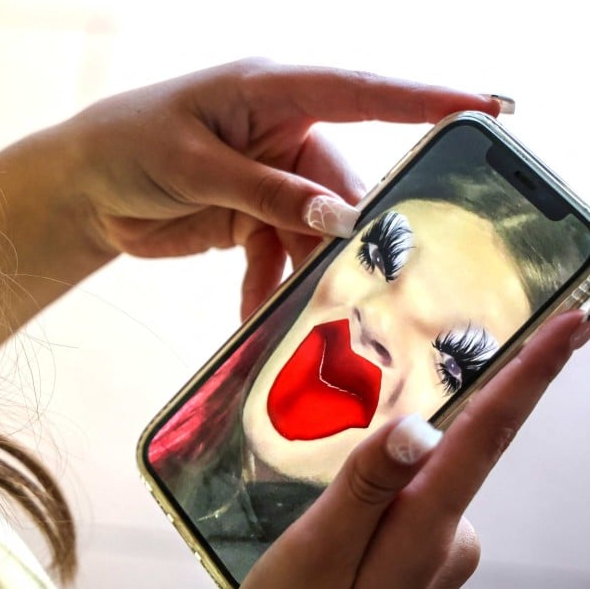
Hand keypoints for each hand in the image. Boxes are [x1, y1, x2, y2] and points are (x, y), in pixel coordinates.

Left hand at [70, 58, 501, 317]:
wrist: (81, 188)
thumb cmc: (128, 145)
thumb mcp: (194, 164)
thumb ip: (265, 191)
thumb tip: (340, 218)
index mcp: (270, 93)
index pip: (358, 94)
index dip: (421, 102)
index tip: (479, 112)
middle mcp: (279, 134)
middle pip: (342, 185)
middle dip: (356, 233)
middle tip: (375, 278)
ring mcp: (267, 180)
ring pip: (315, 230)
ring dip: (313, 270)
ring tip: (316, 312)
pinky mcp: (250, 218)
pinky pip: (279, 256)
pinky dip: (272, 286)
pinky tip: (258, 313)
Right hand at [241, 310, 589, 588]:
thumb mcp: (318, 546)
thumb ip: (367, 483)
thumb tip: (420, 425)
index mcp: (427, 529)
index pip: (488, 436)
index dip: (532, 374)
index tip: (572, 324)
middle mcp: (452, 539)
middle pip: (447, 452)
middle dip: (403, 446)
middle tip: (344, 495)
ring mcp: (443, 553)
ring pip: (420, 479)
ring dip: (379, 484)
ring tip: (327, 533)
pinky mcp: (427, 557)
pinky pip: (411, 502)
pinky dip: (381, 501)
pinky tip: (344, 536)